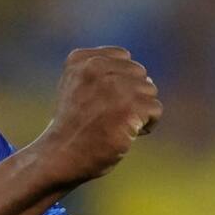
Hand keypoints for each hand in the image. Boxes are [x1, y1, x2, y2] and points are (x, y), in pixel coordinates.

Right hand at [32, 47, 162, 186]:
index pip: (123, 57)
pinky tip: (126, 134)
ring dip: (139, 111)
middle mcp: (96, 67)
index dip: (120, 81)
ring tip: (115, 125)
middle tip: (108, 117)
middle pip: (139, 73)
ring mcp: (113, 88)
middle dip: (132, 94)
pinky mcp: (128, 109)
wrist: (59, 157)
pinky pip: (155, 109)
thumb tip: (146, 78)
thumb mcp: (76, 86)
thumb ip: (102, 72)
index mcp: (81, 59)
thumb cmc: (72, 126)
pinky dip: (147, 125)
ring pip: (150, 90)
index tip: (101, 101)